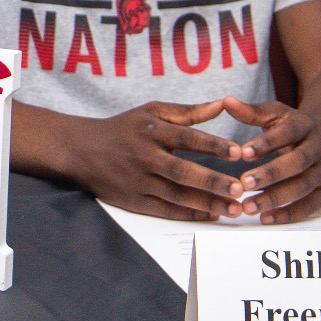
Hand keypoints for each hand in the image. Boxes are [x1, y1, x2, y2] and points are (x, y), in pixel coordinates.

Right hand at [63, 100, 245, 221]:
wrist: (80, 150)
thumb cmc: (122, 128)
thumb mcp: (150, 112)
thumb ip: (187, 112)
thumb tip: (221, 106)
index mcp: (150, 130)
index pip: (186, 137)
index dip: (212, 145)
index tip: (237, 152)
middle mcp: (143, 156)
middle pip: (182, 171)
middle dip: (212, 181)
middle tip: (239, 188)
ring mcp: (137, 181)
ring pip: (176, 195)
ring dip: (206, 203)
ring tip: (233, 208)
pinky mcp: (133, 200)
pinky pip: (164, 210)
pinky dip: (188, 213)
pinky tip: (210, 214)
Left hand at [222, 97, 320, 224]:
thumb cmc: (298, 128)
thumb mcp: (279, 114)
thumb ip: (253, 112)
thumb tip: (227, 101)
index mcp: (305, 126)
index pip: (287, 133)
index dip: (266, 143)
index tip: (243, 152)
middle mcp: (318, 149)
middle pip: (297, 163)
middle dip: (270, 174)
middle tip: (243, 183)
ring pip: (302, 187)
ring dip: (275, 198)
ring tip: (248, 206)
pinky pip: (309, 206)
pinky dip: (288, 214)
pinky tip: (266, 218)